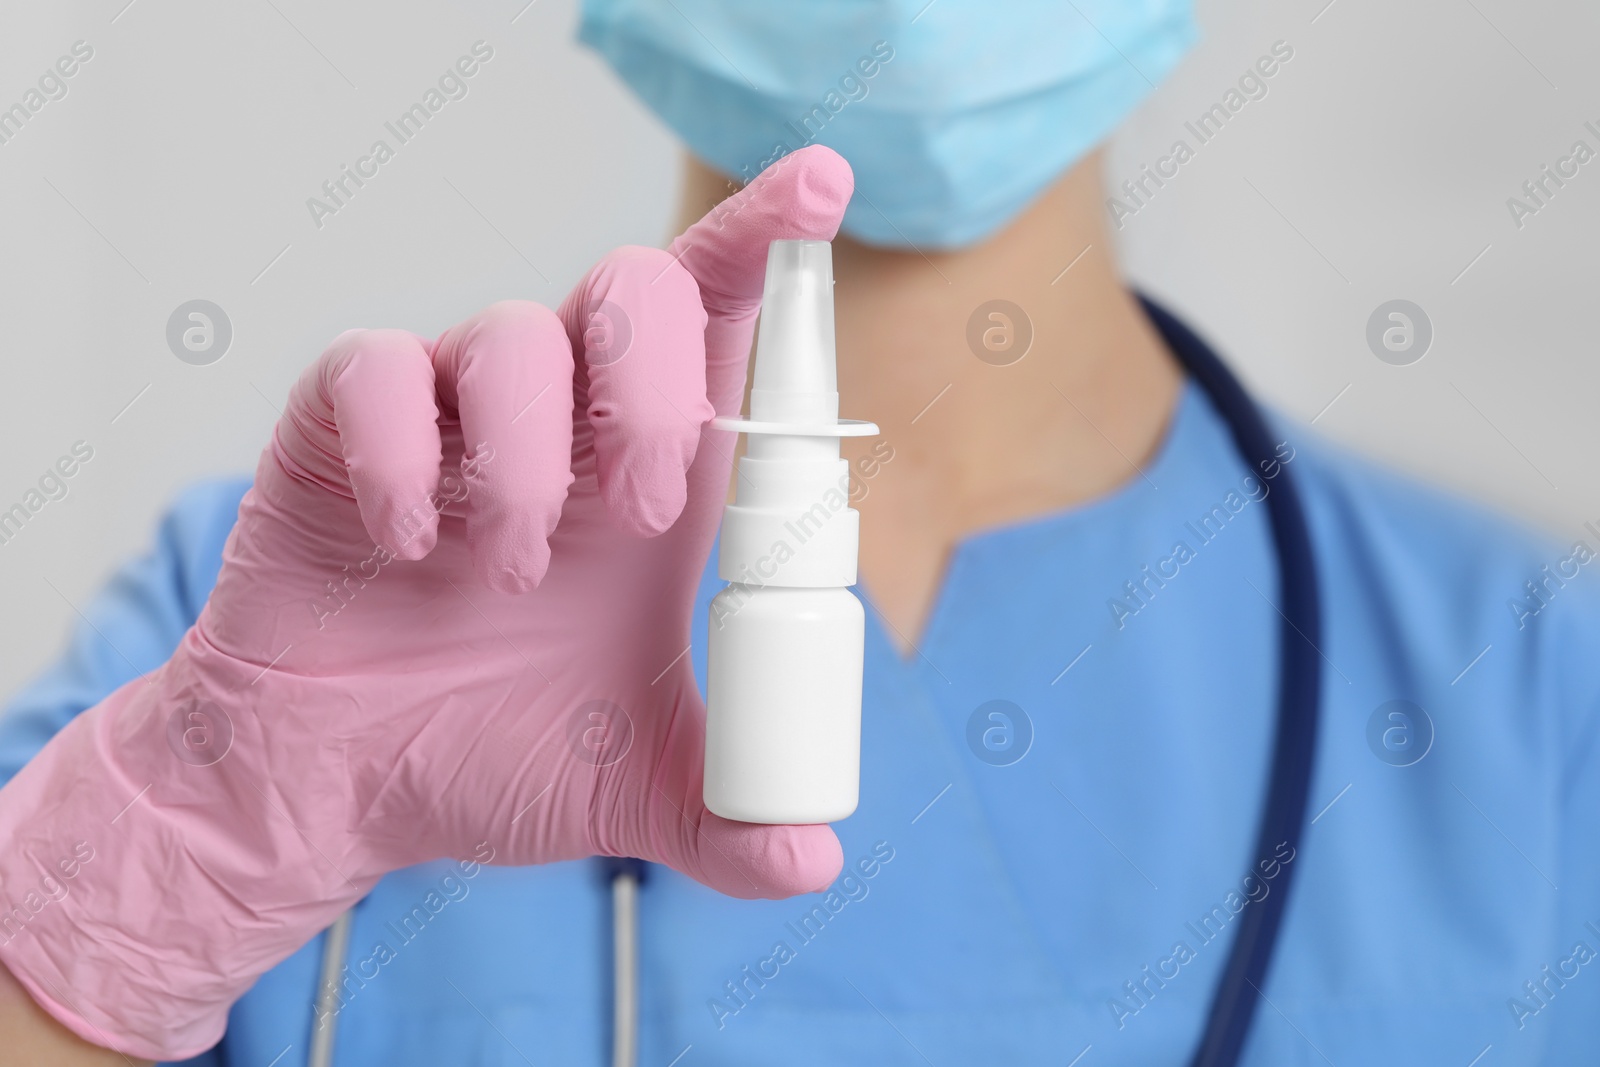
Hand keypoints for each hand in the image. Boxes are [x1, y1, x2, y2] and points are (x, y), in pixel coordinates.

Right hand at [0, 145, 855, 1061]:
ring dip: (529, 462)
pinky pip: (375, 372)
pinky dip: (406, 460)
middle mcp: (562, 423)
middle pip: (631, 288)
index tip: (822, 186)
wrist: (336, 790)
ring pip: (508, 335)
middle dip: (656, 385)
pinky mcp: (343, 423)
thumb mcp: (629, 795)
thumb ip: (729, 814)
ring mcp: (451, 415)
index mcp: (650, 479)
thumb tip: (815, 861)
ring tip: (506, 573)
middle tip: (645, 509)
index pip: (719, 326)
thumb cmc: (483, 756)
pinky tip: (412, 545)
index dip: (766, 244)